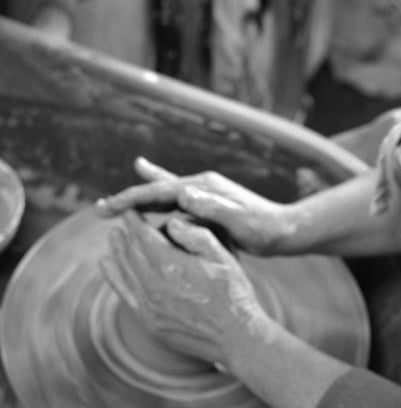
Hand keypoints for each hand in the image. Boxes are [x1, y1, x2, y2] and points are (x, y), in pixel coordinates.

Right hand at [96, 157, 293, 254]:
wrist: (287, 230)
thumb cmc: (265, 228)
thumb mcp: (240, 221)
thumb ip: (213, 207)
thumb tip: (184, 193)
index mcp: (203, 186)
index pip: (159, 190)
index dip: (131, 199)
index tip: (107, 208)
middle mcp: (201, 186)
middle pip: (155, 191)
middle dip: (127, 199)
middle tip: (98, 209)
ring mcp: (204, 196)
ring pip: (162, 199)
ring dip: (138, 204)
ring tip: (112, 209)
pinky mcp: (207, 208)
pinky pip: (175, 208)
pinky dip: (157, 209)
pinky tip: (148, 214)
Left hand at [100, 210, 267, 368]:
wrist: (234, 336)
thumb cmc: (232, 291)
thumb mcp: (220, 254)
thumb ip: (194, 234)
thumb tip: (171, 222)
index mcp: (171, 266)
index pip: (143, 236)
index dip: (134, 220)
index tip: (129, 208)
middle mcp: (153, 286)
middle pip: (131, 253)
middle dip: (126, 234)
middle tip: (121, 219)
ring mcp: (149, 307)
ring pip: (125, 272)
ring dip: (117, 252)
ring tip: (113, 237)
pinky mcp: (149, 322)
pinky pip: (124, 295)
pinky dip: (114, 277)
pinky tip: (107, 265)